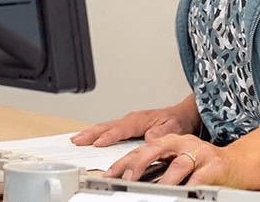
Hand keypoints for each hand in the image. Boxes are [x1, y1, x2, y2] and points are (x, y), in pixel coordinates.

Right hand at [71, 96, 200, 147]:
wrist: (182, 115)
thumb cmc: (177, 122)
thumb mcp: (173, 128)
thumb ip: (160, 133)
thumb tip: (148, 138)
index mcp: (142, 119)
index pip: (123, 128)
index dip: (110, 135)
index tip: (98, 143)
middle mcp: (133, 119)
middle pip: (109, 125)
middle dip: (92, 132)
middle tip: (77, 140)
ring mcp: (129, 121)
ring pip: (107, 126)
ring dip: (91, 132)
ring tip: (76, 138)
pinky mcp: (128, 126)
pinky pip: (110, 128)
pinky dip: (97, 132)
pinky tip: (89, 137)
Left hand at [103, 134, 240, 187]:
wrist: (234, 164)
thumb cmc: (201, 165)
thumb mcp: (175, 162)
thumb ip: (154, 167)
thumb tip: (126, 178)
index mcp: (171, 141)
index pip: (143, 149)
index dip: (125, 161)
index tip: (109, 175)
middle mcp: (184, 143)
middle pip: (157, 148)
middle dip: (139, 163)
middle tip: (126, 179)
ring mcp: (200, 153)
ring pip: (179, 164)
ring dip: (166, 179)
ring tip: (155, 191)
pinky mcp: (214, 165)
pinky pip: (200, 177)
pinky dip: (191, 185)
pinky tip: (185, 192)